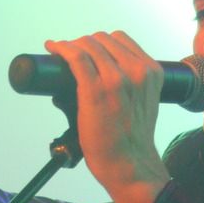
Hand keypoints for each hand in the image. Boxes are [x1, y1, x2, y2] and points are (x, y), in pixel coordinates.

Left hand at [45, 32, 169, 202]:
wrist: (130, 163)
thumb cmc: (132, 138)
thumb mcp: (144, 101)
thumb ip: (129, 83)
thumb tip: (93, 71)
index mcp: (151, 71)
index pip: (120, 39)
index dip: (100, 41)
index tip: (87, 47)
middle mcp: (136, 71)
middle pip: (102, 39)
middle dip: (84, 43)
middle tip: (71, 53)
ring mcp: (115, 79)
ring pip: (87, 45)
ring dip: (71, 45)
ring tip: (60, 52)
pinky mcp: (95, 89)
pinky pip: (75, 57)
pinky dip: (61, 48)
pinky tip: (53, 48)